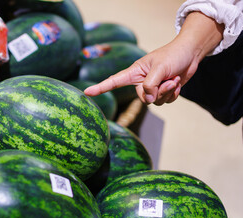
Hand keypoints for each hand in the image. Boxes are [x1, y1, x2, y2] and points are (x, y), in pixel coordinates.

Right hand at [84, 12, 223, 104]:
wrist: (191, 54)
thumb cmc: (173, 55)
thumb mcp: (160, 68)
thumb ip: (150, 85)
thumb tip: (147, 100)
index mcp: (135, 72)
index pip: (114, 81)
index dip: (100, 87)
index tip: (87, 92)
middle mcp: (141, 81)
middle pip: (142, 98)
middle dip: (157, 92)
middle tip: (168, 80)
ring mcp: (152, 87)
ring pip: (155, 102)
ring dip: (168, 92)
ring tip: (174, 79)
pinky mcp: (163, 91)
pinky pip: (165, 101)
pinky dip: (173, 94)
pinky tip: (177, 83)